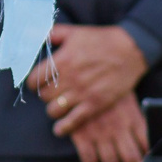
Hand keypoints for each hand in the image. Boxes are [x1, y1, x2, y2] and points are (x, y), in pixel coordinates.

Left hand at [26, 23, 149, 136]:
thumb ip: (52, 33)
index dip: (32, 82)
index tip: (36, 82)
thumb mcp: (75, 32)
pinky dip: (63, 127)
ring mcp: (82, 93)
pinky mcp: (95, 104)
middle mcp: (70, 79)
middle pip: (43, 96)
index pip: (34, 79)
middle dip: (44, 94)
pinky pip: (73, 121)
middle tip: (50, 92)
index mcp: (62, 60)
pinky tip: (59, 129)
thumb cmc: (102, 40)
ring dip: (53, 109)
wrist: (130, 50)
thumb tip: (31, 34)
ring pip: (54, 110)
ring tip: (57, 105)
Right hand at [65, 91, 148, 161]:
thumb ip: (135, 119)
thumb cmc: (107, 89)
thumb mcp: (126, 100)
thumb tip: (146, 142)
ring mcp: (100, 133)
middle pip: (131, 159)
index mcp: (133, 117)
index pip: (147, 145)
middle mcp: (118, 128)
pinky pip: (90, 161)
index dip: (148, 160)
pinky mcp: (82, 135)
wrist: (81, 75)